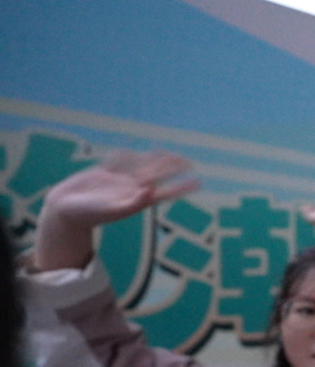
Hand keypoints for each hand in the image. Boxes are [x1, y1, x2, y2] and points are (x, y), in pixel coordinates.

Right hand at [36, 151, 198, 270]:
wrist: (64, 211)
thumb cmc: (89, 214)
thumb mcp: (113, 209)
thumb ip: (132, 202)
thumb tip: (151, 191)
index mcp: (138, 199)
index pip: (166, 191)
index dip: (182, 187)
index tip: (199, 183)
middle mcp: (131, 189)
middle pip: (157, 174)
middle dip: (172, 168)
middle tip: (189, 162)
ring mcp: (117, 180)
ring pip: (140, 166)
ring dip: (154, 159)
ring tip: (166, 154)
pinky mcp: (102, 173)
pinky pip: (118, 161)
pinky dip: (125, 156)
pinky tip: (133, 152)